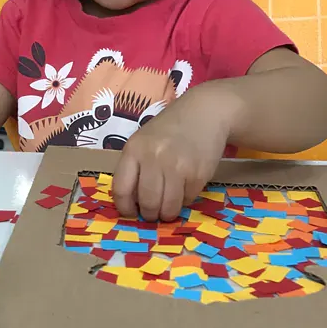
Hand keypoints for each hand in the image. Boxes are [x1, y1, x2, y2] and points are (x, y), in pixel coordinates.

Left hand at [113, 85, 232, 221]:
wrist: (205, 113)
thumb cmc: (170, 129)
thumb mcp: (144, 141)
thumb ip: (135, 167)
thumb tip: (133, 202)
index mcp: (134, 150)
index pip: (121, 189)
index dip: (125, 207)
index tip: (131, 213)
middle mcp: (154, 158)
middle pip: (147, 202)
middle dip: (150, 214)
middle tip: (153, 213)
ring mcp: (177, 166)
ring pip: (168, 207)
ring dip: (168, 214)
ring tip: (168, 209)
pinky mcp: (197, 174)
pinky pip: (187, 200)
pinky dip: (185, 200)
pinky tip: (185, 188)